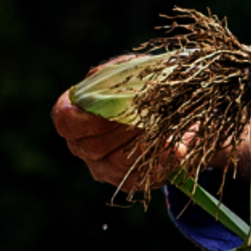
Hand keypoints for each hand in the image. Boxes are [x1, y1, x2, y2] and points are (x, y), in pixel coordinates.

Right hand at [48, 54, 250, 192]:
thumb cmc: (156, 82)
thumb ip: (129, 72)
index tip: (111, 109)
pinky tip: (178, 150)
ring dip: (144, 146)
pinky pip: (139, 179)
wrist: (186, 109)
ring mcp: (104, 166)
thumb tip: (118, 76)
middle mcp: (84, 142)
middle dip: (122, 129)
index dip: (82, 117)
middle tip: (148, 117)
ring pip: (116, 164)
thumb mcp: (143, 69)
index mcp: (78, 108)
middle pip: (90, 145)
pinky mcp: (128, 181)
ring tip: (170, 132)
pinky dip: (161, 164)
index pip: (64, 119)